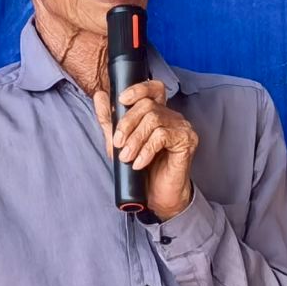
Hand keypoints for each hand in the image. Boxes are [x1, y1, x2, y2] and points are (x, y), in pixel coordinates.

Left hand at [93, 79, 197, 219]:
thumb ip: (109, 120)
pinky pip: (162, 136)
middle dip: (127, 124)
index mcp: (158, 113)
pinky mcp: (187, 140)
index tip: (121, 100)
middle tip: (118, 144)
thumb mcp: (119, 142)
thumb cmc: (142, 169)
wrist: (158, 197)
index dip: (138, 89)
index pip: (153, 88)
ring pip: (153, 120)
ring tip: (127, 157)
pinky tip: (140, 163)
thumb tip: (99, 96)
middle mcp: (172, 117)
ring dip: (135, 140)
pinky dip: (146, 150)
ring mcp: (182, 127)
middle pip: (148, 105)